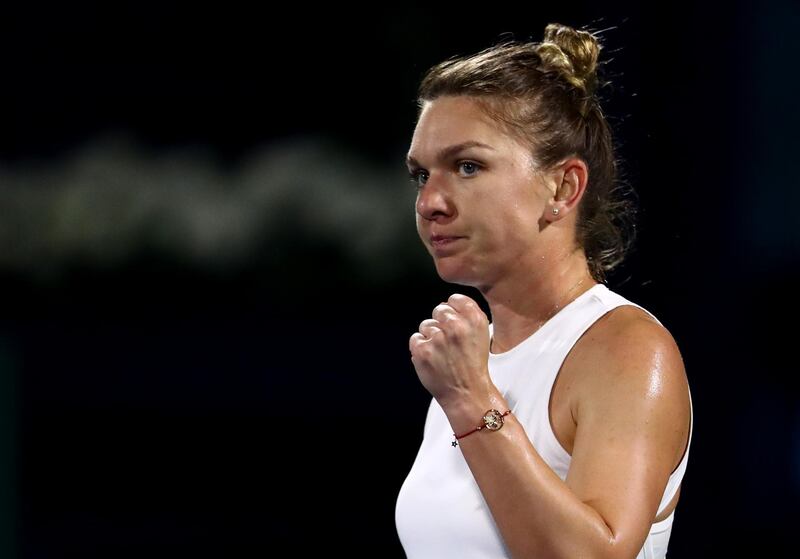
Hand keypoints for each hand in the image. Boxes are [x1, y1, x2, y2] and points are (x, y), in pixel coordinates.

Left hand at [409, 293, 492, 407]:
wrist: (467, 393)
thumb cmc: (473, 365)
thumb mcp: (482, 334)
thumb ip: (467, 315)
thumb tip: (447, 303)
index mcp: (474, 319)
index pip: (454, 299)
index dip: (453, 311)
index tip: (454, 324)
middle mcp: (456, 326)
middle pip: (439, 310)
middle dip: (441, 324)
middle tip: (448, 343)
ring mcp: (438, 338)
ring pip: (426, 325)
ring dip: (431, 338)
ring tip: (442, 354)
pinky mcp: (423, 350)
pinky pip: (415, 339)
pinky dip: (420, 349)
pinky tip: (433, 359)